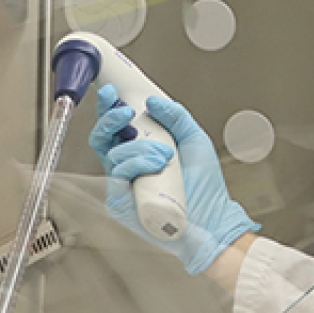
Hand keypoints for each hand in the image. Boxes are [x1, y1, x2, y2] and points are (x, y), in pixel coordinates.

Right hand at [87, 85, 259, 274]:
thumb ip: (177, 117)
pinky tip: (156, 164)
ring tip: (165, 153)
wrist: (212, 220)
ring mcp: (123, 184)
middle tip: (125, 112)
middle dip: (109, 119)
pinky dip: (137, 164)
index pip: (117, 126)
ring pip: (112, 155)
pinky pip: (119, 175)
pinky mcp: (121, 202)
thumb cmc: (204, 186)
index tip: (112, 92)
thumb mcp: (195, 140)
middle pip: (102, 137)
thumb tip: (153, 101)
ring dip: (139, 148)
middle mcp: (128, 165)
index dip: (109, 108)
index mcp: (141, 149)